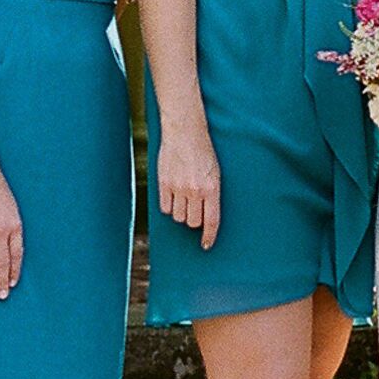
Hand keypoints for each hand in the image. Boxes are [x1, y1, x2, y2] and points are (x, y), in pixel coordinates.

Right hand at [0, 159, 23, 299]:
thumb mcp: (12, 209)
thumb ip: (12, 229)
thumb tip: (10, 250)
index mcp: (15, 226)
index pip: (16, 256)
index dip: (13, 272)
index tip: (12, 284)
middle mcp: (1, 230)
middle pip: (2, 262)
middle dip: (1, 281)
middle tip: (1, 296)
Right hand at [158, 114, 221, 249]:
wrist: (185, 132)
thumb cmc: (203, 153)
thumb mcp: (215, 173)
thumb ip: (211, 194)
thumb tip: (205, 219)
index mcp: (212, 188)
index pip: (211, 221)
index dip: (209, 236)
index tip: (206, 245)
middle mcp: (195, 190)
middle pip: (193, 222)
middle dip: (193, 220)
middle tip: (194, 208)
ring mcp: (178, 187)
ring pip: (178, 217)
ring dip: (181, 213)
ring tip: (183, 197)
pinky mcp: (164, 184)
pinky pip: (164, 208)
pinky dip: (168, 206)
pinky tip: (172, 194)